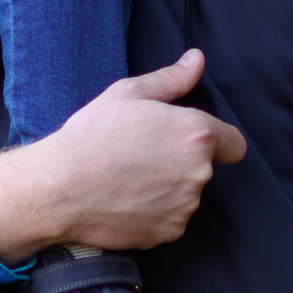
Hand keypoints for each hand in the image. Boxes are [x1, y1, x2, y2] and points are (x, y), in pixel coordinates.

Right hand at [0, 49, 247, 264]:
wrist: (58, 188)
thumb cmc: (92, 136)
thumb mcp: (129, 93)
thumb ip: (172, 78)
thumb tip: (197, 60)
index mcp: (196, 134)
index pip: (234, 144)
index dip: (218, 141)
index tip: (193, 142)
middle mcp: (199, 173)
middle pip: (205, 167)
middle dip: (183, 161)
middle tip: (145, 154)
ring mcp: (184, 207)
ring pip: (187, 194)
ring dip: (170, 187)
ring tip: (131, 176)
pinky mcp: (167, 232)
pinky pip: (171, 218)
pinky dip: (156, 211)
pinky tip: (127, 199)